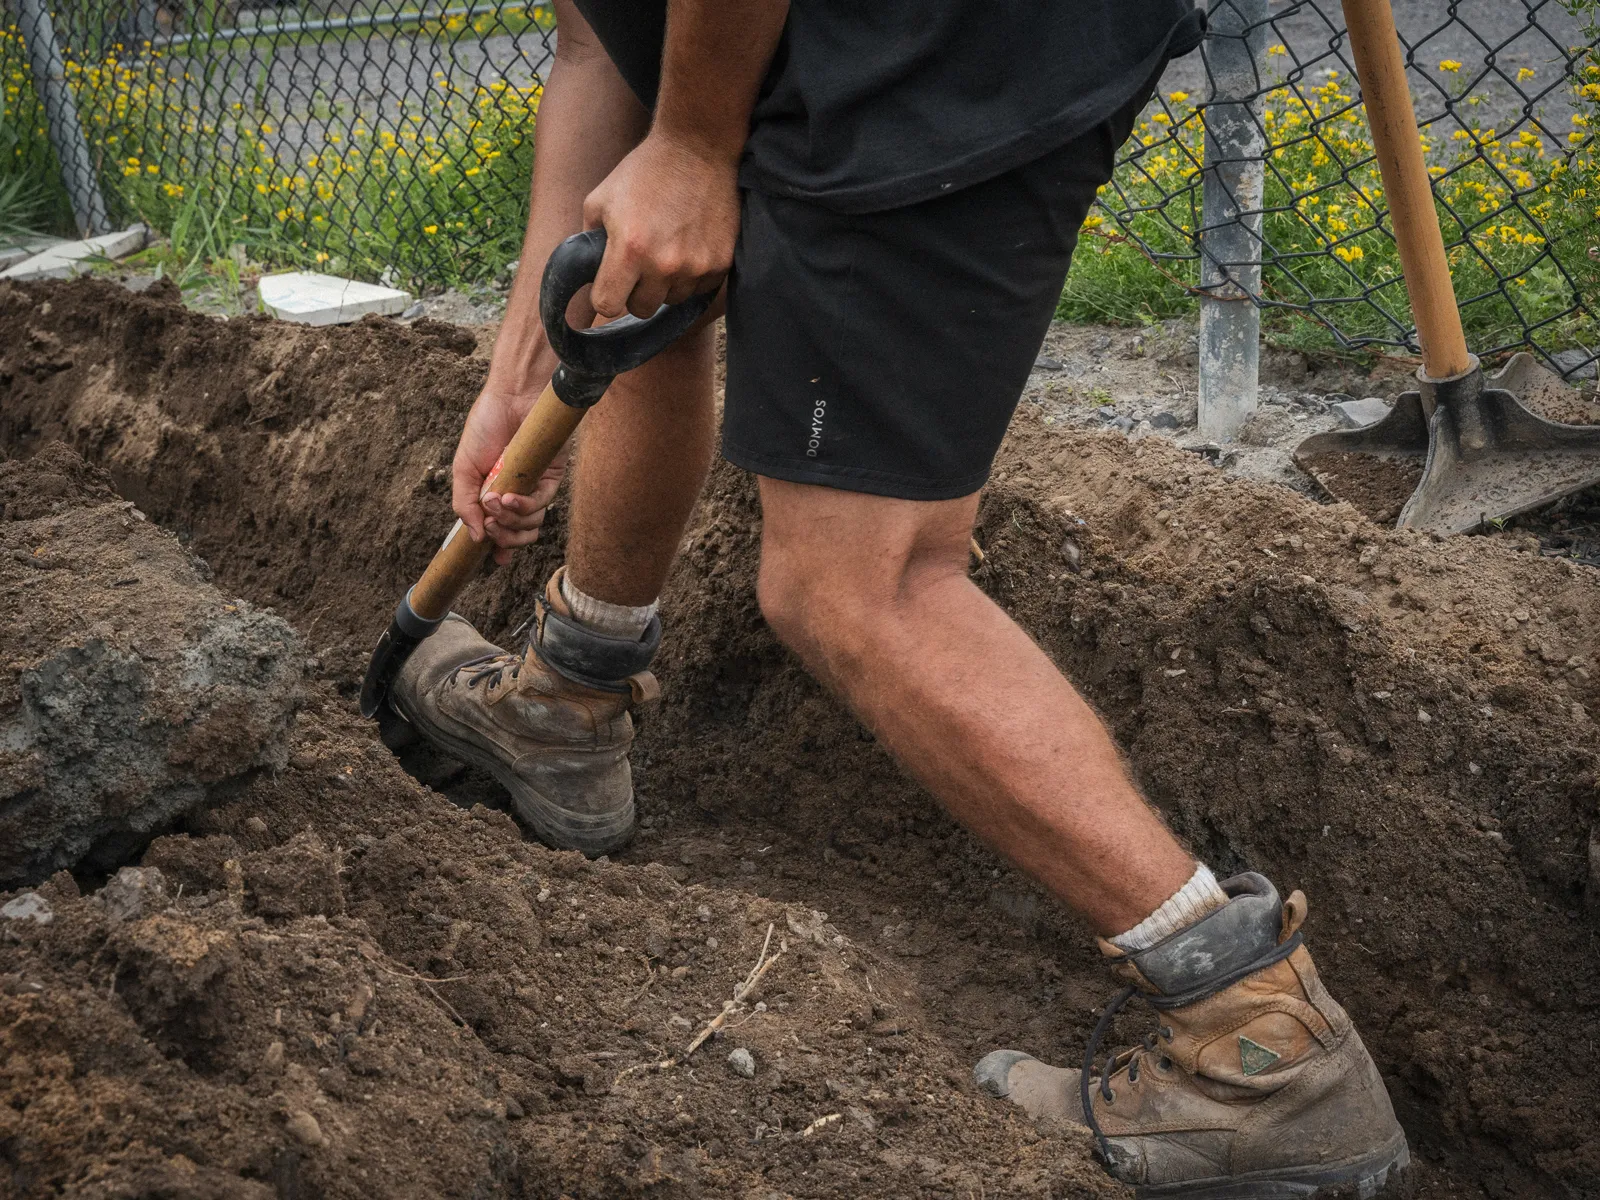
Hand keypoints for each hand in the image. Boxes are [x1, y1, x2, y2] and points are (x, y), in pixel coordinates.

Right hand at [452, 382, 569, 565]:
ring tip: (495, 502)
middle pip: (517, 535)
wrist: (511, 398)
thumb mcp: (463, 468)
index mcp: (494, 495)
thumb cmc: (486, 427)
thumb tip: (474, 538)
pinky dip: (523, 506)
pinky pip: (542, 504)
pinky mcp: (551, 477)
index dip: (500, 548)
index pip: (501, 531)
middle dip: (503, 537)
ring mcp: (534, 487)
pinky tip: (508, 496)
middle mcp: (517, 495)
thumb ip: (464, 504)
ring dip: (510, 520)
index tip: (492, 558)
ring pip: (530, 524)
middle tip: (489, 523)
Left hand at [583, 131, 738, 319]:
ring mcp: (696, 266)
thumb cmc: (644, 171)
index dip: (604, 297)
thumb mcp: (601, 199)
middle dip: (636, 292)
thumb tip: (586, 273)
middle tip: (640, 264)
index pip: (607, 306)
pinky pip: (700, 290)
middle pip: (642, 309)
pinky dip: (692, 276)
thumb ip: (588, 240)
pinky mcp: (721, 263)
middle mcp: (664, 264)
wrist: (698, 147)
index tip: (610, 285)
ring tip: (668, 249)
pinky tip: (689, 247)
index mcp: (628, 250)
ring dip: (666, 284)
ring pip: (673, 301)